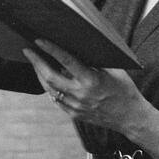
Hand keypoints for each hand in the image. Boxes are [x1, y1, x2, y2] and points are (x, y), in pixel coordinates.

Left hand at [22, 40, 158, 158]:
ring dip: (39, 74)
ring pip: (49, 89)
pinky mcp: (74, 115)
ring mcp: (76, 106)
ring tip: (34, 62)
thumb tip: (76, 43)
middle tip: (27, 50)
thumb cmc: (124, 89)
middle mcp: (81, 94)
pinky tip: (46, 78)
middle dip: (36, 62)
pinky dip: (49, 87)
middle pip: (50, 76)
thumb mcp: (113, 70)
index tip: (39, 40)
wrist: (131, 118)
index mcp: (91, 80)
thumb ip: (94, 59)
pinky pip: (56, 100)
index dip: (50, 49)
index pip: (66, 61)